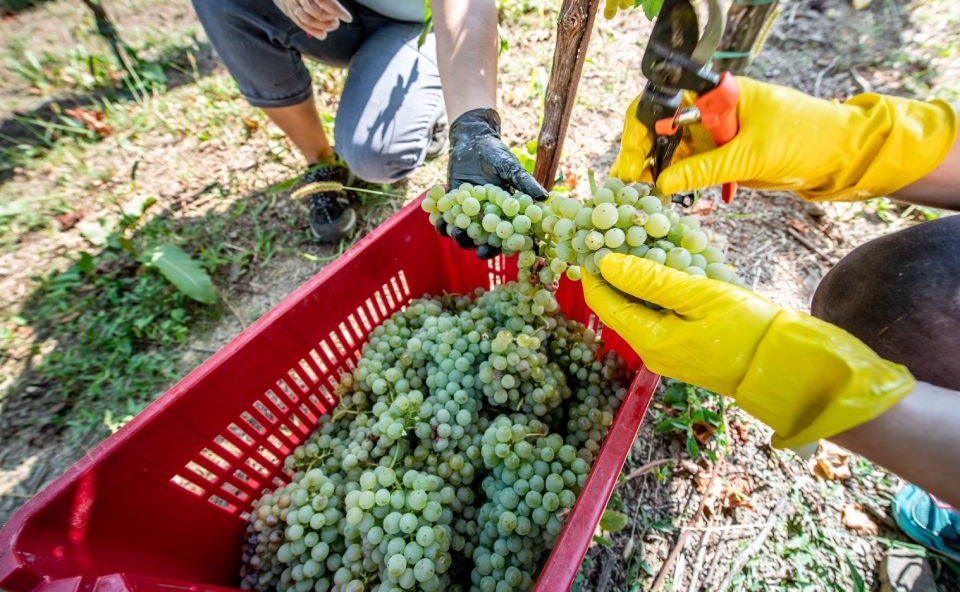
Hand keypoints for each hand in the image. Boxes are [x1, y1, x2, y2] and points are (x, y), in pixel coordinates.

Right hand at [273, 0, 351, 38]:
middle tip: (337, 22)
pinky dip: (312, 30)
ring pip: (305, 19)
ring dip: (321, 26)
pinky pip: (299, 23)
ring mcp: (290, 1)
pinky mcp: (286, 8)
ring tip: (333, 26)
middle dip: (327, 18)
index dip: (336, 10)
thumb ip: (329, 0)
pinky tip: (323, 35)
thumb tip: (342, 14)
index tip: (348, 18)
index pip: (323, 0)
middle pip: (313, 10)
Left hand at [443, 108, 547, 257]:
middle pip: (481, 239)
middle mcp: (486, 215)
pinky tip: (438, 219)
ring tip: (452, 231)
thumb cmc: (496, 153)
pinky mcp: (452, 203)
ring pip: (462, 231)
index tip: (491, 251)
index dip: (498, 247)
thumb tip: (544, 197)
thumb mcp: (510, 167)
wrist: (473, 139)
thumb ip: (524, 183)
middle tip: (471, 245)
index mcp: (503, 212)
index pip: (503, 235)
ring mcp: (468, 211)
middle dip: (475, 245)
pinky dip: (441, 220)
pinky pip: (446, 217)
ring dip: (456, 235)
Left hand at [582, 253, 915, 447]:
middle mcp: (652, 352)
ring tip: (640, 244)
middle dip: (613, 272)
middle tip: (614, 236)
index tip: (590, 241)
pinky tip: (667, 268)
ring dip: (636, 280)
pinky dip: (656, 292)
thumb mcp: (698, 294)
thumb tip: (606, 262)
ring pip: (638, 310)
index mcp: (650, 340)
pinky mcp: (685, 350)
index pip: (604, 303)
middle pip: (618, 307)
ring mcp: (668, 354)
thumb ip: (650, 278)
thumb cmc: (749, 329)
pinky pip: (658, 317)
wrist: (787, 366)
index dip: (593, 272)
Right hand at [612, 76, 956, 201]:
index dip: (641, 130)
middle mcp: (709, 111)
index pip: (663, 103)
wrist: (839, 155)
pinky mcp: (721, 157)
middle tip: (628, 187)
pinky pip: (689, 169)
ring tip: (642, 200)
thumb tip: (662, 185)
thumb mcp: (750, 155)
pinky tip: (664, 200)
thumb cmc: (804, 137)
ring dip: (655, 175)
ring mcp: (714, 135)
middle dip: (641, 157)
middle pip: (660, 129)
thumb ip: (704, 169)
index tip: (631, 161)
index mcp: (716, 94)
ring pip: (671, 153)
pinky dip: (676, 184)